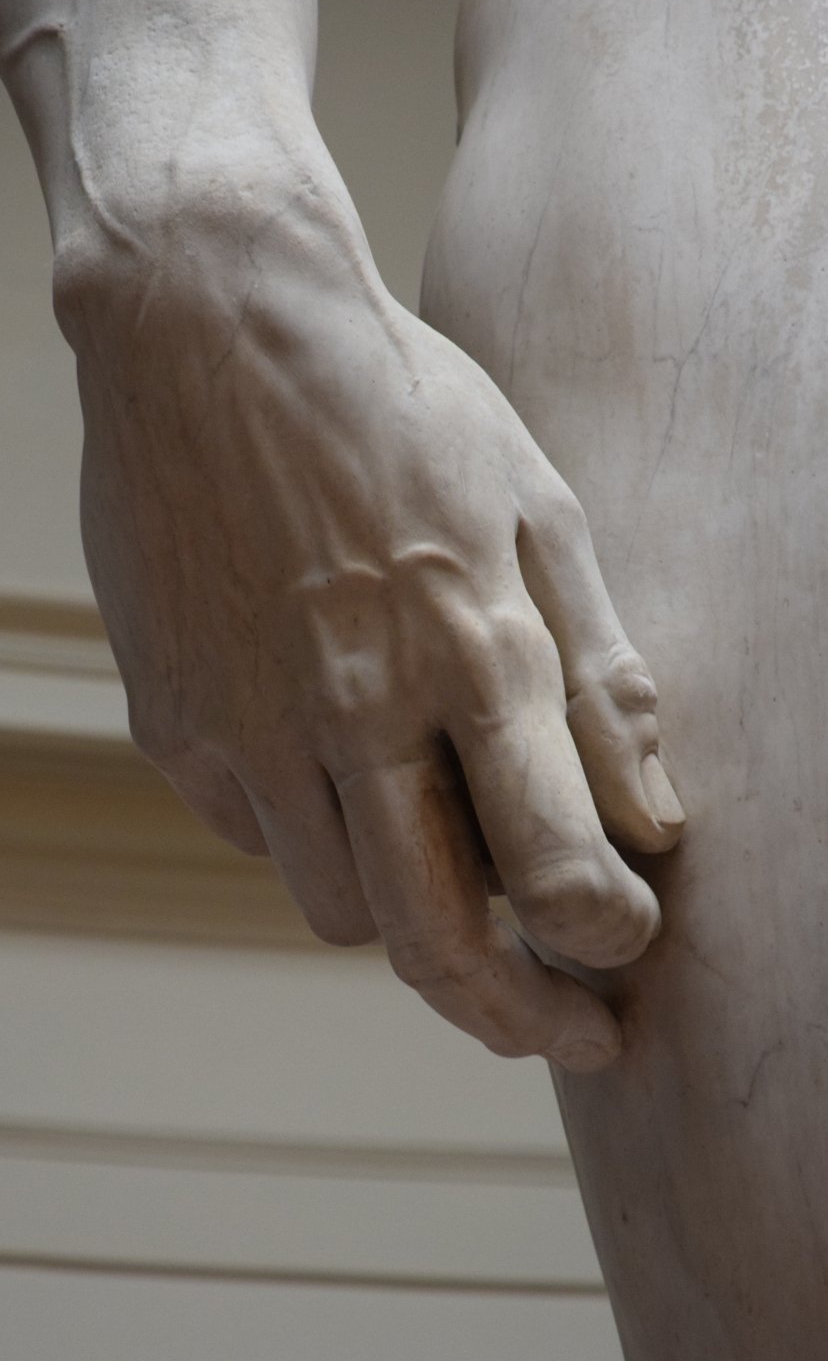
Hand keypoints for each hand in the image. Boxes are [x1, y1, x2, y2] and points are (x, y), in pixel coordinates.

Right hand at [63, 175, 682, 1072]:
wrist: (209, 325)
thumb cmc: (398, 407)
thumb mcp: (539, 507)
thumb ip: (602, 674)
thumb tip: (656, 820)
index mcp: (469, 648)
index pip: (557, 868)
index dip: (610, 941)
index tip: (629, 946)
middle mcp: (356, 707)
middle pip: (436, 943)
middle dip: (520, 1018)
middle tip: (570, 1035)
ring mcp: (249, 723)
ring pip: (340, 910)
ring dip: (408, 916)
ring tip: (447, 861)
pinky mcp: (174, 720)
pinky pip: (257, 835)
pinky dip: (313, 833)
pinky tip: (339, 765)